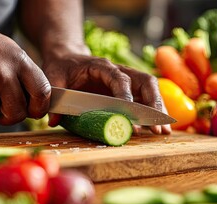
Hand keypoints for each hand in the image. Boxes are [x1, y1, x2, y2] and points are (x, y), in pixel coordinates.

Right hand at [0, 3, 50, 124]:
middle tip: (2, 109)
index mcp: (20, 61)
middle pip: (18, 113)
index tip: (33, 111)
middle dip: (10, 116)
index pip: (42, 92)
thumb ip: (24, 74)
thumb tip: (36, 101)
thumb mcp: (8, 50)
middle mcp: (4, 74)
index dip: (40, 107)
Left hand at [42, 49, 170, 134]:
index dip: (126, 97)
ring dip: (158, 110)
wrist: (68, 58)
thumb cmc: (62, 67)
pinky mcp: (128, 89)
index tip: (130, 116)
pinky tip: (158, 129)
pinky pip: (146, 98)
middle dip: (153, 104)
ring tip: (163, 132)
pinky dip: (154, 112)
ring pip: (151, 90)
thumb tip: (53, 120)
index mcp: (102, 66)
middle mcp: (119, 71)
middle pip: (145, 82)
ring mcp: (126, 79)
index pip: (120, 78)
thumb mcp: (54, 78)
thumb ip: (54, 96)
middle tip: (156, 128)